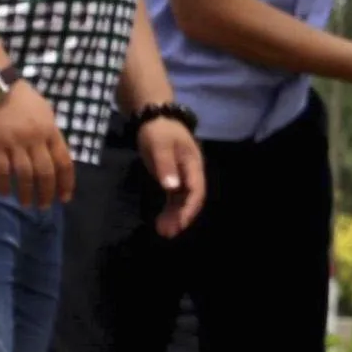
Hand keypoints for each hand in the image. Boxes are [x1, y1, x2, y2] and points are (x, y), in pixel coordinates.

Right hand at [0, 80, 74, 209]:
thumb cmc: (23, 99)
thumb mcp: (45, 113)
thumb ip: (50, 134)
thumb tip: (55, 155)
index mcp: (51, 131)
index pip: (64, 161)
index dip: (66, 182)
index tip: (65, 198)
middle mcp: (35, 139)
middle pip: (45, 172)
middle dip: (47, 192)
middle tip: (45, 206)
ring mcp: (14, 142)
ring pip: (24, 174)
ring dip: (26, 192)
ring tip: (26, 204)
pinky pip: (1, 169)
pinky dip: (3, 183)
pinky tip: (4, 193)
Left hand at [136, 118, 206, 237]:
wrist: (156, 118)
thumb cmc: (159, 131)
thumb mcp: (159, 145)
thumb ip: (165, 165)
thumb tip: (171, 187)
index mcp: (192, 164)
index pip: (196, 190)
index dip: (189, 208)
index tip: (179, 223)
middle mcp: (192, 172)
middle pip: (191, 198)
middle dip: (182, 217)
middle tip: (167, 233)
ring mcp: (184, 175)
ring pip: (183, 200)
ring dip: (176, 216)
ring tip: (163, 231)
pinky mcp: (174, 177)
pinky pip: (176, 197)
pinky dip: (171, 209)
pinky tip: (162, 220)